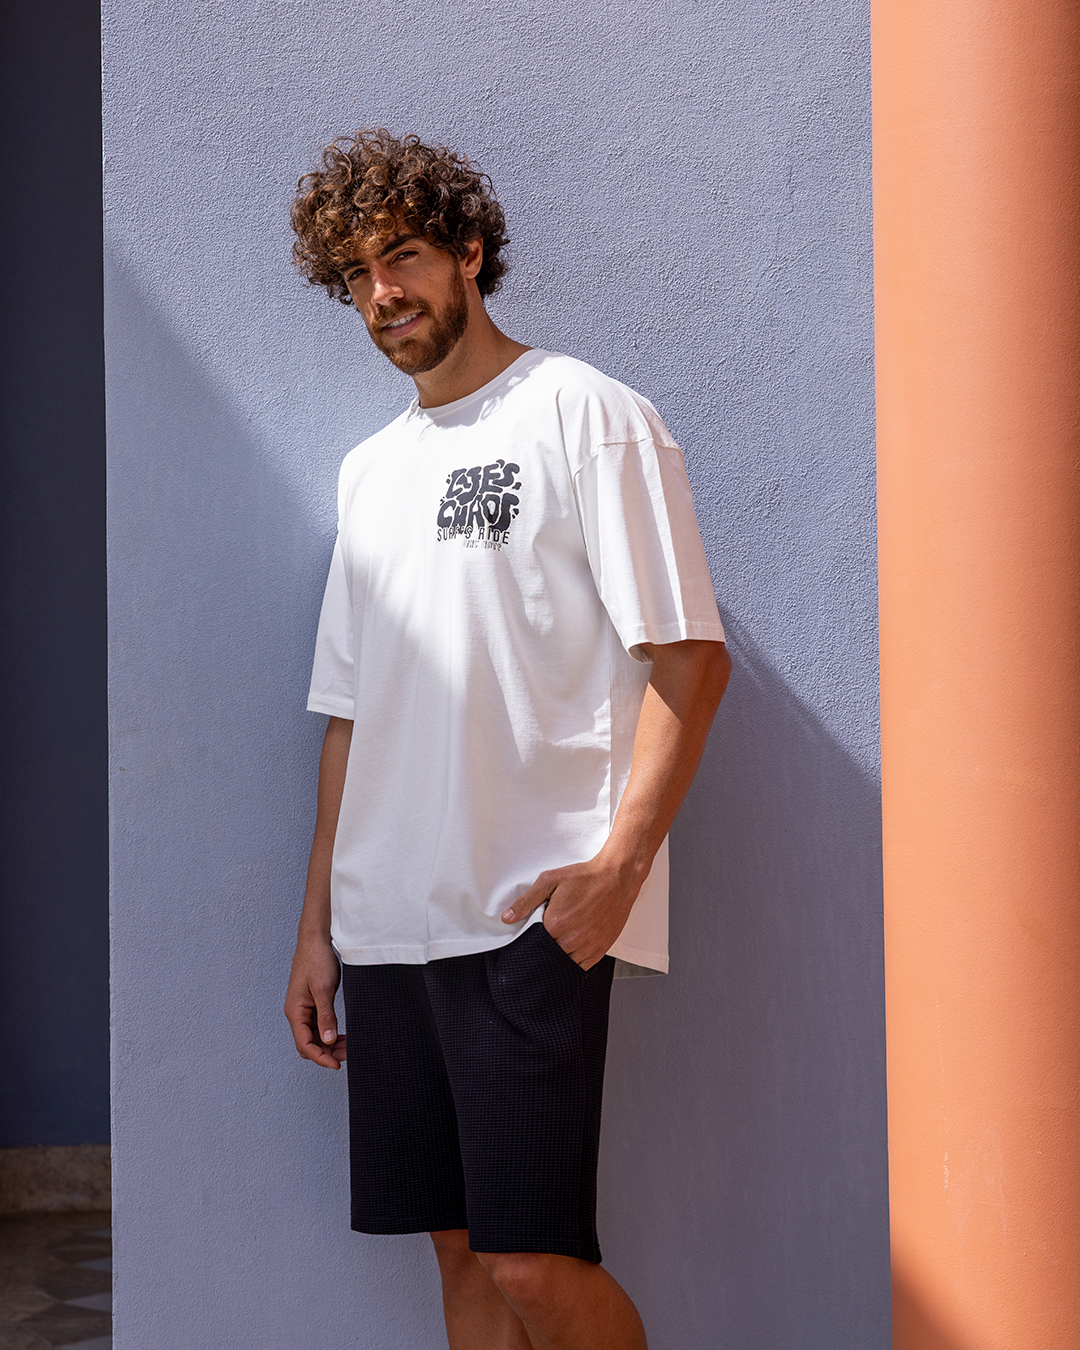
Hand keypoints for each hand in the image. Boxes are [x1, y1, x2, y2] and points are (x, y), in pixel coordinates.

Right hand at [284, 934, 345, 1069]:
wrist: (315, 941)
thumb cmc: (316, 960)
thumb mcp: (324, 989)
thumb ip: (326, 1016)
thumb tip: (328, 1041)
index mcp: (295, 1012)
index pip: (304, 1045)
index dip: (320, 1058)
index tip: (337, 1065)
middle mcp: (297, 1013)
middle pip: (308, 1044)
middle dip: (326, 1053)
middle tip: (348, 1056)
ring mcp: (304, 1009)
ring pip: (314, 1037)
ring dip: (329, 1045)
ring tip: (349, 1047)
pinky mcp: (312, 1005)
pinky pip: (318, 1026)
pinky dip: (329, 1034)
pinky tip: (342, 1036)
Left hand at [500, 852, 644, 969]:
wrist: (616, 878)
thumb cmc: (585, 878)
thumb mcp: (550, 881)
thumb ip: (526, 901)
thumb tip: (507, 918)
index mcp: (555, 924)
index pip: (533, 944)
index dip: (530, 940)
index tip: (531, 936)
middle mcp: (571, 939)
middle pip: (548, 956)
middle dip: (543, 950)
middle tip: (546, 938)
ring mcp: (587, 947)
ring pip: (564, 964)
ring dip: (558, 957)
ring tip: (560, 942)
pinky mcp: (600, 950)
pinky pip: (581, 967)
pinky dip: (574, 961)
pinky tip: (571, 950)